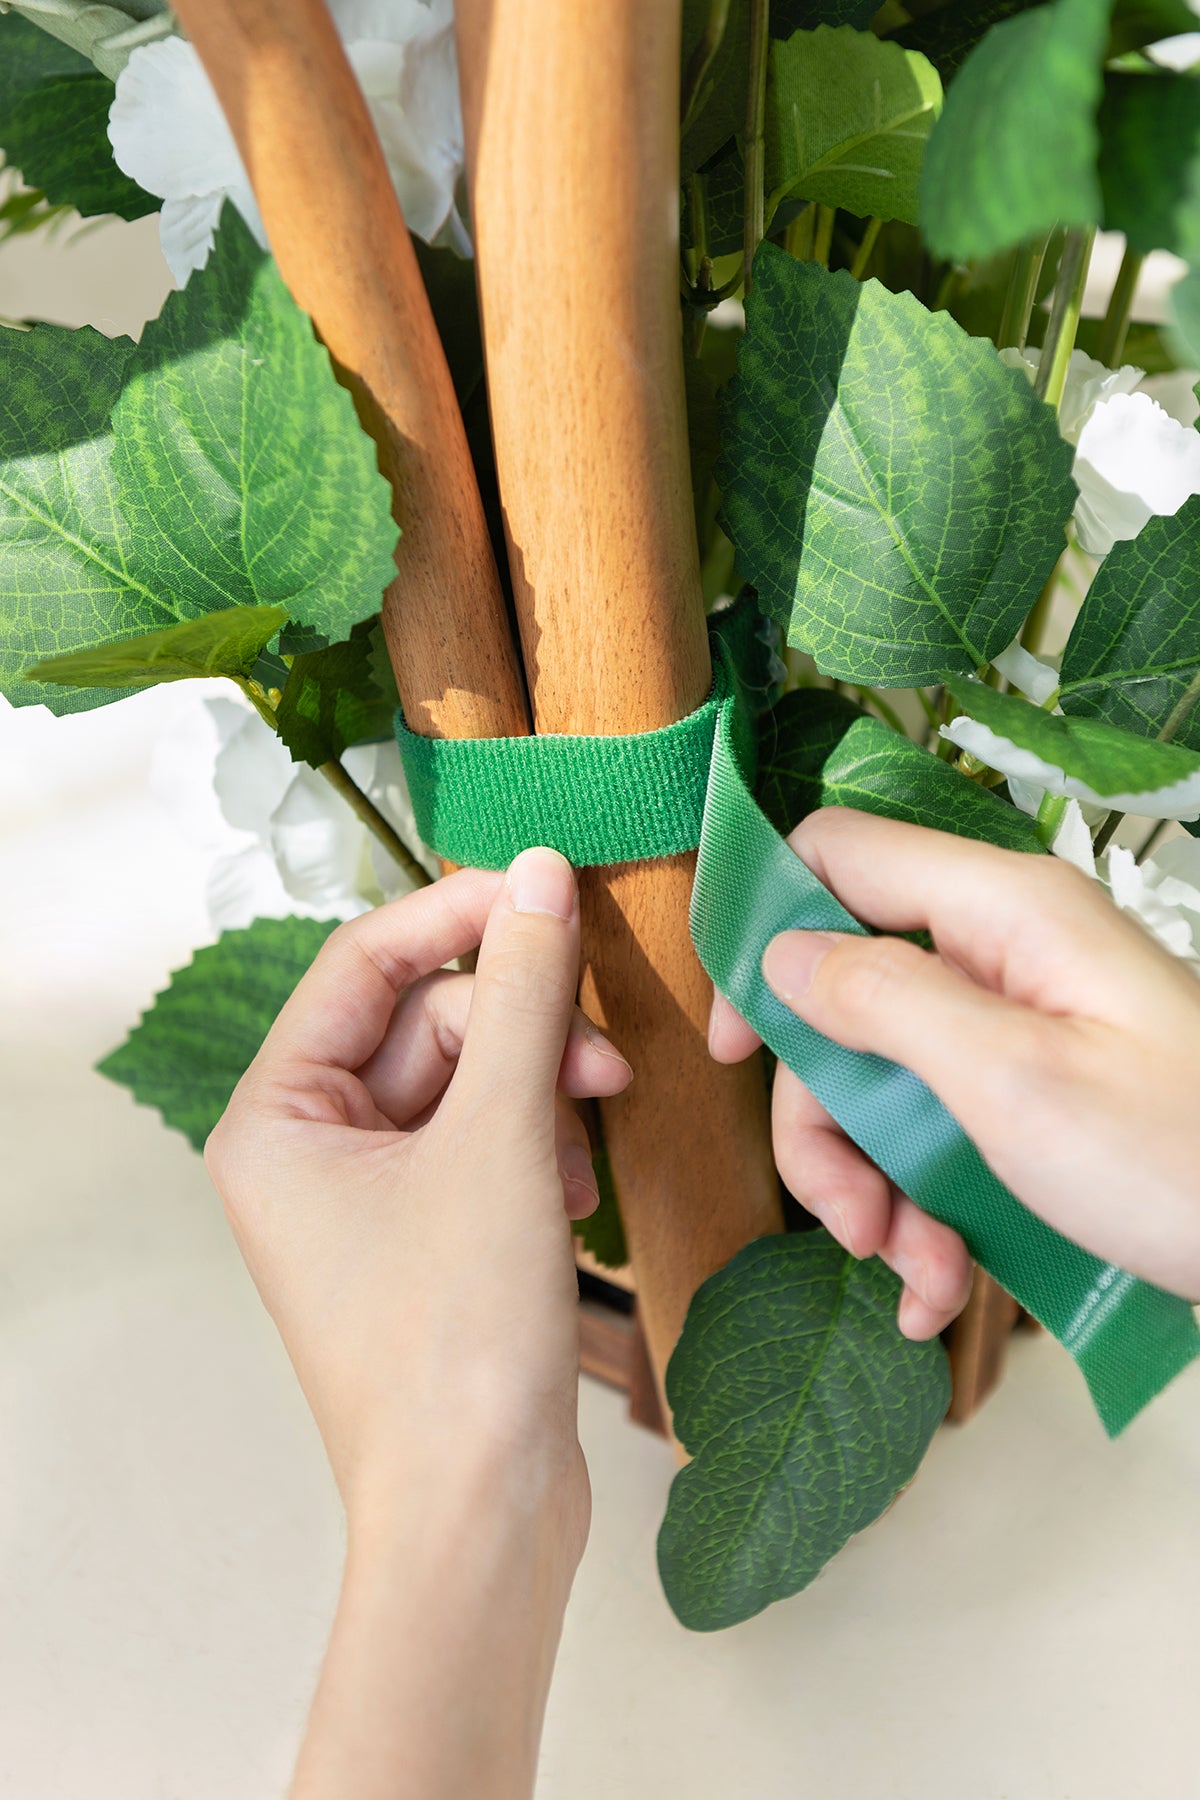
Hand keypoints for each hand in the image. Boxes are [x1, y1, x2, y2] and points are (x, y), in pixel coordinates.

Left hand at [205, 849, 632, 1799]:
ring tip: (588, 1145)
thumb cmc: (458, 1343)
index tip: (547, 887)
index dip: (457, 916)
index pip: (363, 963)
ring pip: (468, 1082)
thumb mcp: (504, 1140)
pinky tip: (576, 1195)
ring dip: (540, 1092)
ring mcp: (367, 1200)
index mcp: (277, 1120)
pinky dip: (539, 1149)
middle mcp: (307, 1152)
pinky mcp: (426, 1238)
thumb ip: (526, 994)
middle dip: (523, 1030)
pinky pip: (485, 1143)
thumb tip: (537, 873)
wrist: (481, 1514)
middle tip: (605, 1055)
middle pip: (428, 1023)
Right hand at [710, 808, 1199, 1326]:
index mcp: (1004, 912)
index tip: (738, 1042)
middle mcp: (1006, 954)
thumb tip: (781, 952)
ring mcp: (1021, 1026)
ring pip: (884, 1081)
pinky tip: (943, 1287)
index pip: (838, 855)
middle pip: (846, 997)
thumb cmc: (1182, 1161)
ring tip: (918, 1274)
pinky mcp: (1034, 1093)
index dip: (767, 931)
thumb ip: (884, 1001)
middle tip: (850, 1218)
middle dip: (829, 1119)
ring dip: (877, 1185)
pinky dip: (926, 1211)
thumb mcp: (1011, 1083)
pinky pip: (939, 1132)